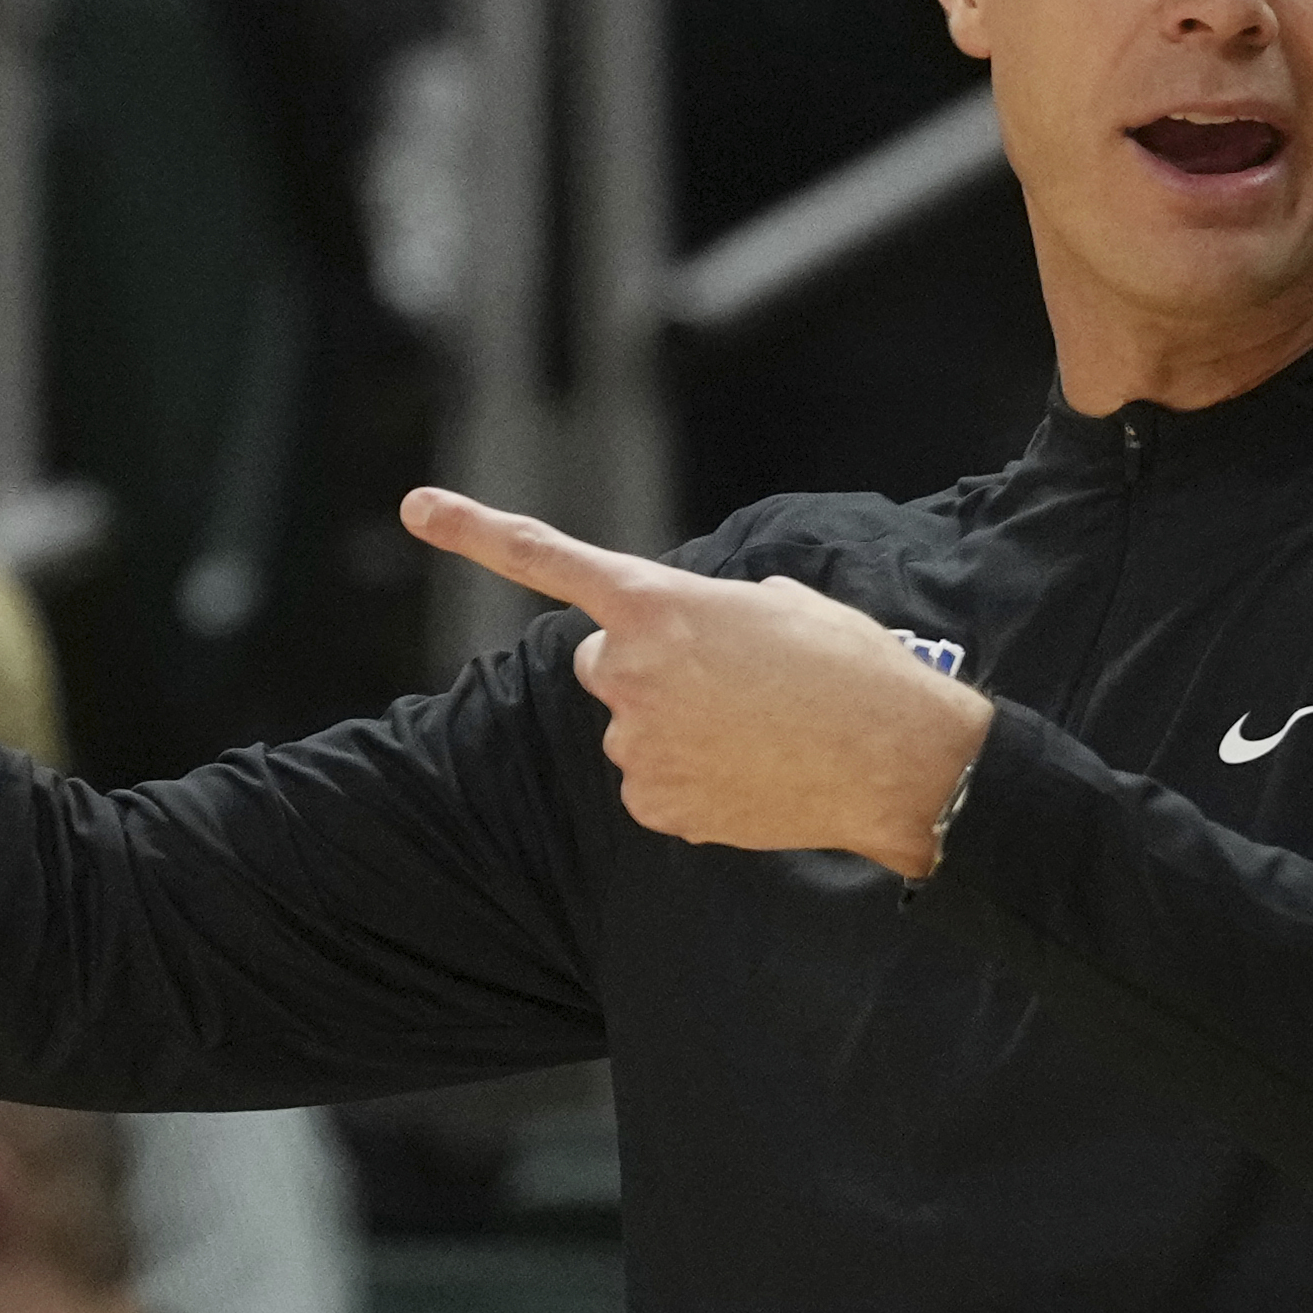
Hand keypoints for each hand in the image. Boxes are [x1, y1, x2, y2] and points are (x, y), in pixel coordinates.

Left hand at [402, 489, 990, 875]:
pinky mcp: (653, 805)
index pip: (547, 558)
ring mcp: (636, 744)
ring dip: (677, 727)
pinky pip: (652, 785)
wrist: (897, 760)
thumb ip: (711, 608)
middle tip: (728, 681)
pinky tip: (748, 774)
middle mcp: (629, 670)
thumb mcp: (781, 602)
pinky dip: (691, 781)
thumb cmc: (851, 667)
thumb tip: (696, 640)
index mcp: (658, 602)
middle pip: (604, 663)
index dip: (474, 529)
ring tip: (757, 729)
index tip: (415, 506)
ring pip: (632, 729)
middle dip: (649, 668)